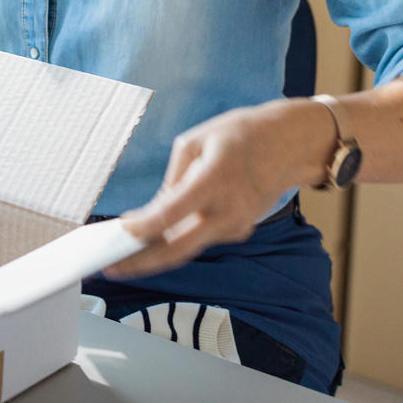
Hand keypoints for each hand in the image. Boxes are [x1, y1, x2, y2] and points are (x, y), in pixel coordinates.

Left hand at [106, 99, 331, 279]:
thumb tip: (156, 209)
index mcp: (214, 179)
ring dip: (155, 254)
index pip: (173, 213)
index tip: (121, 232)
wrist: (290, 144)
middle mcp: (228, 210)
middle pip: (179, 249)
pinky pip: (201, 238)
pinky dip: (177, 241)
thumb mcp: (197, 140)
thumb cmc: (241, 134)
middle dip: (141, 263)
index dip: (144, 227)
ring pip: (188, 248)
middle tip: (111, 268)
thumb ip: (174, 177)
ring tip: (122, 256)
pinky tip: (154, 239)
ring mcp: (236, 225)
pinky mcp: (239, 230)